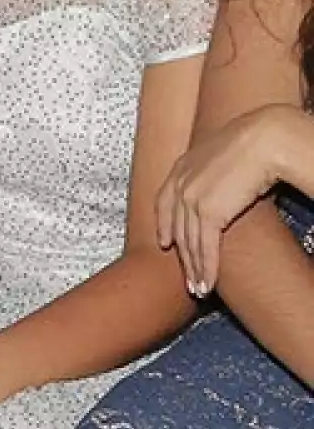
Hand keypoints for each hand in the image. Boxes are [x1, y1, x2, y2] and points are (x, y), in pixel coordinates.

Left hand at [156, 104, 297, 295]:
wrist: (264, 139)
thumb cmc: (254, 143)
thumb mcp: (222, 155)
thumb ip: (214, 170)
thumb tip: (224, 181)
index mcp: (181, 166)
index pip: (164, 201)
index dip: (163, 224)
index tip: (165, 243)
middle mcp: (180, 182)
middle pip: (176, 228)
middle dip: (182, 257)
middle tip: (187, 279)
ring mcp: (191, 197)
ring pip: (189, 243)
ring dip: (195, 269)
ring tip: (200, 290)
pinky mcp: (208, 212)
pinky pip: (205, 247)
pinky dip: (207, 268)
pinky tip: (209, 284)